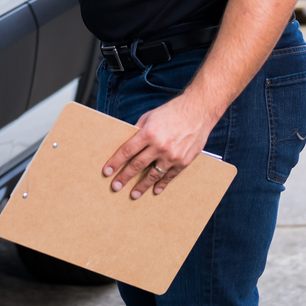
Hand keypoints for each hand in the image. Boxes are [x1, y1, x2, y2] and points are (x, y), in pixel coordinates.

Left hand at [102, 95, 217, 197]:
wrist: (198, 111)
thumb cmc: (172, 112)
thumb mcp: (150, 116)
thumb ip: (138, 131)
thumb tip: (128, 143)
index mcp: (148, 133)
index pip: (127, 151)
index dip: (115, 162)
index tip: (107, 172)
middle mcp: (160, 146)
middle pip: (137, 165)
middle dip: (124, 177)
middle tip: (115, 187)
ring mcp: (172, 155)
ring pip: (153, 175)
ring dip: (142, 186)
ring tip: (134, 194)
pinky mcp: (183, 161)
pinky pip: (170, 176)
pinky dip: (162, 184)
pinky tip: (155, 190)